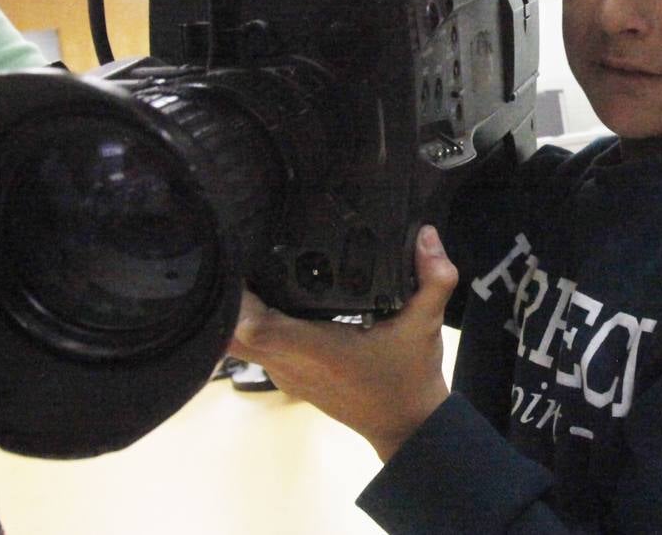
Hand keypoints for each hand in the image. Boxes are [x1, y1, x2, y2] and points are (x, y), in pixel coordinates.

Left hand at [229, 225, 455, 460]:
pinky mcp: (288, 374)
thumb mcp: (426, 324)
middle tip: (238, 252)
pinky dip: (250, 320)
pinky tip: (266, 291)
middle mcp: (293, 362)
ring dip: (236, 307)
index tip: (239, 259)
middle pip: (232, 333)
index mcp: (318, 349)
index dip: (239, 298)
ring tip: (248, 263)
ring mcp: (286, 371)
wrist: (406, 425)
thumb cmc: (410, 376)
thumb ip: (433, 279)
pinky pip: (254, 346)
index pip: (258, 329)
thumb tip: (427, 235)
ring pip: (238, 341)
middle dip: (228, 295)